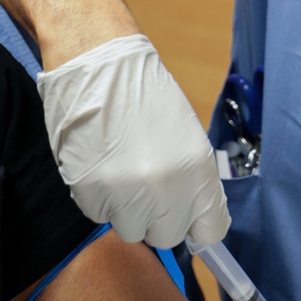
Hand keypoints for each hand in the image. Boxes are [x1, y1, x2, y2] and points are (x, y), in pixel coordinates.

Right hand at [37, 34, 229, 247]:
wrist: (99, 65)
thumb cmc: (145, 94)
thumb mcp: (187, 135)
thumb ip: (193, 181)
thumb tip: (194, 219)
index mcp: (197, 167)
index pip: (211, 229)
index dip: (199, 225)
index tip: (190, 219)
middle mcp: (165, 187)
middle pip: (167, 235)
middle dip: (160, 216)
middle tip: (149, 185)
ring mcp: (125, 193)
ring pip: (131, 229)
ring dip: (128, 208)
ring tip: (122, 169)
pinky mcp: (89, 192)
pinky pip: (100, 214)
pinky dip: (101, 197)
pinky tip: (102, 164)